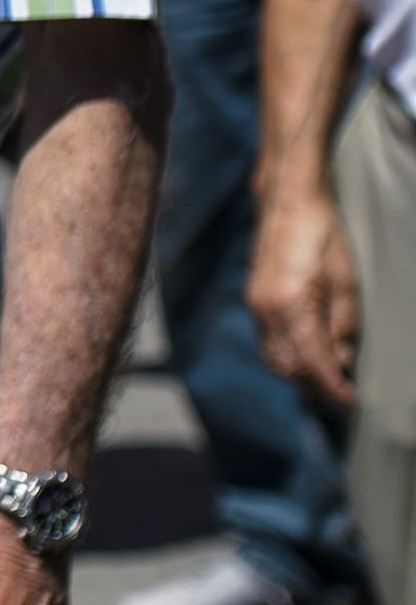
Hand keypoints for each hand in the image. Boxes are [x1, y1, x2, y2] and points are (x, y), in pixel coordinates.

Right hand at [250, 183, 360, 408]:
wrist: (289, 205)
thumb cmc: (322, 236)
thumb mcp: (345, 281)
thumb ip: (343, 323)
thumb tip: (341, 358)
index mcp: (292, 306)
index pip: (313, 362)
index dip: (332, 386)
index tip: (350, 400)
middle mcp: (267, 311)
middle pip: (288, 367)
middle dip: (315, 387)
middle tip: (342, 395)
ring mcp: (256, 306)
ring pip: (273, 358)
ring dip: (299, 376)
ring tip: (325, 381)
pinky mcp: (254, 301)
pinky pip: (266, 342)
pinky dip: (285, 358)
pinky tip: (304, 358)